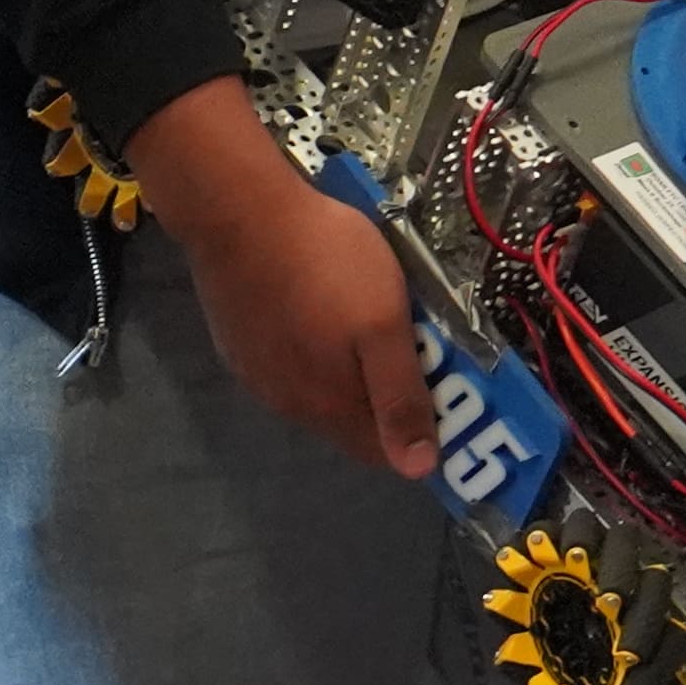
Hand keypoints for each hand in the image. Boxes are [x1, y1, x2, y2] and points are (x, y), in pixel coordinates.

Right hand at [124, 82, 438, 478]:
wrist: (239, 212)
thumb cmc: (326, 263)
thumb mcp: (384, 324)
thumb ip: (400, 396)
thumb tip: (419, 472)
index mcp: (329, 407)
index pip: (383, 452)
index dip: (420, 433)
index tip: (447, 394)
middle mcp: (290, 405)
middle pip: (352, 420)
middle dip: (388, 395)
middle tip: (416, 344)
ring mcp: (258, 375)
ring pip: (319, 390)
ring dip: (349, 371)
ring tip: (370, 320)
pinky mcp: (238, 343)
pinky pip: (289, 364)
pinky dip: (314, 350)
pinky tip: (320, 307)